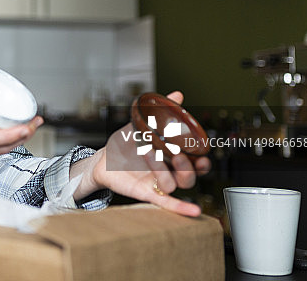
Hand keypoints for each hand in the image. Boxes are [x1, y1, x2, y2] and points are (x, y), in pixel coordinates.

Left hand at [73, 91, 210, 216]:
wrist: (103, 158)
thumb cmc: (125, 144)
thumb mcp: (141, 124)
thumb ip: (160, 113)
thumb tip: (177, 95)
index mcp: (171, 157)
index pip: (196, 163)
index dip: (203, 161)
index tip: (204, 155)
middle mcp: (168, 172)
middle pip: (189, 176)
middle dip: (187, 166)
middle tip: (176, 153)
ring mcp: (158, 183)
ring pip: (174, 184)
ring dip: (165, 171)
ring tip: (150, 154)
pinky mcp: (147, 193)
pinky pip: (167, 203)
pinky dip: (181, 208)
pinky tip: (194, 211)